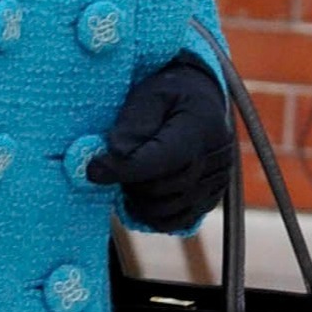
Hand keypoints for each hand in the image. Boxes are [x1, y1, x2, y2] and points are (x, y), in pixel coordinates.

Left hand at [87, 52, 234, 231]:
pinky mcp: (212, 196)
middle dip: (129, 181)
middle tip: (112, 166)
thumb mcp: (151, 93)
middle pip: (161, 189)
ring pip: (167, 209)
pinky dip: (155, 215)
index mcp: (200, 128)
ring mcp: (217, 181)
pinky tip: (140, 196)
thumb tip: (116, 152)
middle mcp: (215, 159)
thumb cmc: (170, 91)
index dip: (122, 169)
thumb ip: (134, 122)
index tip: (93, 169)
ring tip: (128, 176)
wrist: (201, 98)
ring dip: (139, 199)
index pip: (158, 161)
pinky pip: (179, 220)